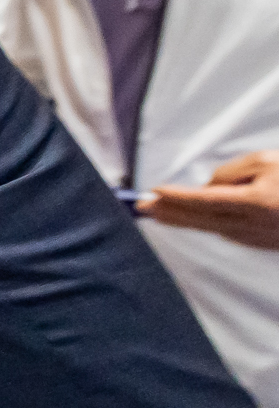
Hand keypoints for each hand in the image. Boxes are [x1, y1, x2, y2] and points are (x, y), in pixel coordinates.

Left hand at [141, 152, 278, 249]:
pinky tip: (193, 220)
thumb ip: (231, 172)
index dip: (178, 197)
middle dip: (169, 212)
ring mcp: (258, 238)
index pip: (205, 200)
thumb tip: (207, 188)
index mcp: (255, 203)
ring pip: (212, 228)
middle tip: (142, 206)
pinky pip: (227, 234)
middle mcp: (254, 225)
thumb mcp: (266, 163)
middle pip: (201, 219)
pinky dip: (206, 225)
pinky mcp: (263, 244)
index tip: (155, 192)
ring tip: (159, 213)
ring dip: (184, 220)